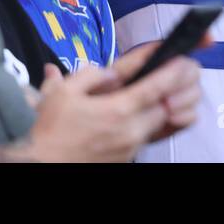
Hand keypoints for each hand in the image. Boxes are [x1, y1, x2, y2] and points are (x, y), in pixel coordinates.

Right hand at [23, 48, 202, 161]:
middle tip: (185, 71)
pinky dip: (160, 123)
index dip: (175, 70)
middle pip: (170, 106)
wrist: (37, 166)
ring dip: (172, 106)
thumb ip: (89, 75)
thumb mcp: (62, 93)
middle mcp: (130, 130)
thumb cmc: (48, 131)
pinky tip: (158, 111)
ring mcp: (131, 147)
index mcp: (117, 110)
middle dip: (180, 88)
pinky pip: (152, 138)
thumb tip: (109, 73)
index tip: (185, 58)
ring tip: (174, 90)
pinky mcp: (128, 159)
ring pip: (164, 124)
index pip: (157, 86)